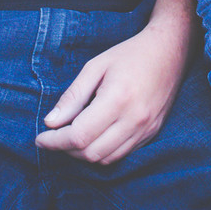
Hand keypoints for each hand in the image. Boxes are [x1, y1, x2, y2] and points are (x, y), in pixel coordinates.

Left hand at [35, 20, 186, 163]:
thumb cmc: (130, 54)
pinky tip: (94, 137)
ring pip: (106, 159)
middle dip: (66, 149)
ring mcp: (146, 129)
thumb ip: (73, 96)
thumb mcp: (95, 66)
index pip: (79, 135)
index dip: (55, 141)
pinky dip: (102, 152)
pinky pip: (122, 154)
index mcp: (118, 99)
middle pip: (91, 153)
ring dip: (83, 154)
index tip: (41, 137)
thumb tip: (51, 122)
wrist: (170, 51)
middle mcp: (134, 119)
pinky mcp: (152, 133)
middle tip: (54, 136)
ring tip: (71, 138)